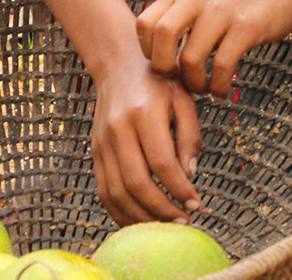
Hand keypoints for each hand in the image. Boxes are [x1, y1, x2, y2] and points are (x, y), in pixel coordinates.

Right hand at [91, 62, 201, 223]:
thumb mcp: (184, 100)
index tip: (196, 204)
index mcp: (144, 114)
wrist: (120, 66)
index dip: (179, 189)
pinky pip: (104, 191)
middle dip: (161, 209)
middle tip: (183, 221)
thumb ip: (190, 137)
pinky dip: (120, 212)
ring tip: (166, 225)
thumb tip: (190, 176)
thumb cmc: (159, 83)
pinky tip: (141, 220)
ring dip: (142, 216)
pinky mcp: (95, 152)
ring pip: (117, 192)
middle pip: (136, 183)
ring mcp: (102, 143)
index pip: (162, 163)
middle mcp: (118, 130)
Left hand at [136, 0, 291, 96]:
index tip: (165, 64)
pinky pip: (222, 65)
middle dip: (164, 67)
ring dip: (194, 83)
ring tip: (203, 89)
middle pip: (162, 36)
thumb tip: (155, 61)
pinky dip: (218, 86)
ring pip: (192, 57)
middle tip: (177, 80)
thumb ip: (179, 21)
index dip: (148, 51)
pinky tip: (221, 91)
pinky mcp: (246, 27)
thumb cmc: (235, 3)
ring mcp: (222, 12)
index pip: (144, 23)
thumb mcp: (201, 1)